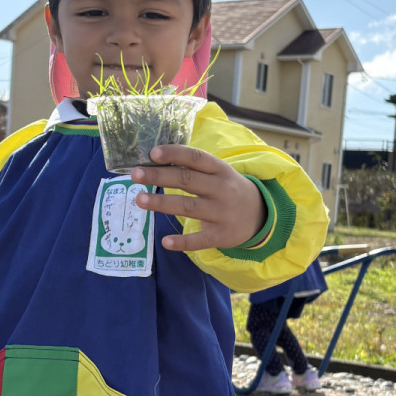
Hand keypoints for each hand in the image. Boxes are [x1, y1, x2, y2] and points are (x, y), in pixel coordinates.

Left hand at [130, 144, 266, 251]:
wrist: (260, 215)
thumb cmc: (226, 189)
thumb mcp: (217, 173)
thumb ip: (192, 169)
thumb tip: (153, 163)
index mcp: (219, 170)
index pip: (196, 158)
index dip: (174, 154)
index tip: (152, 153)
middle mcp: (221, 189)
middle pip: (187, 181)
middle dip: (159, 177)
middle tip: (135, 175)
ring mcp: (222, 213)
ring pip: (188, 207)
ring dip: (162, 203)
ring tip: (139, 200)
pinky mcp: (221, 235)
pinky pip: (200, 240)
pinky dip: (182, 242)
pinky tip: (165, 242)